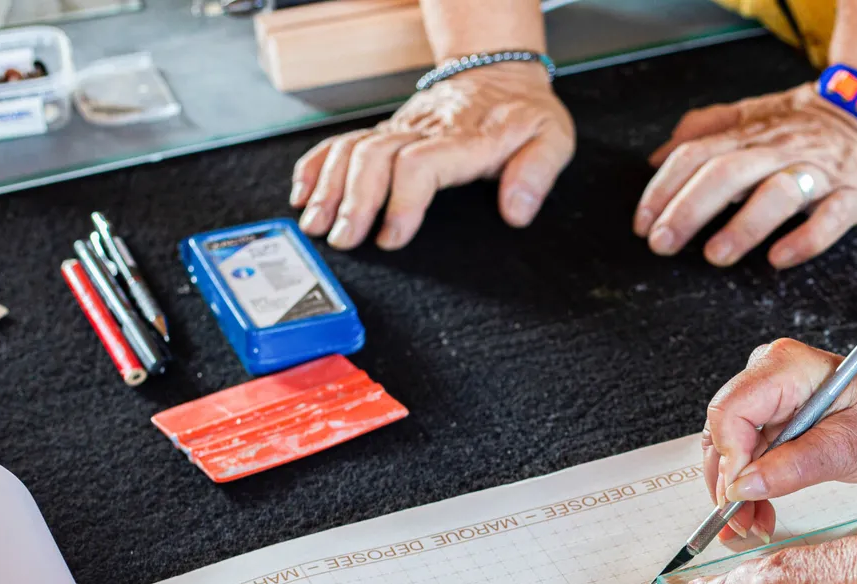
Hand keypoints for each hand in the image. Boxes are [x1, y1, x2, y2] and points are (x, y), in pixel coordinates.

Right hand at [291, 62, 574, 250]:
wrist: (500, 71)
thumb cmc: (525, 111)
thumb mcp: (552, 138)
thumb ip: (537, 173)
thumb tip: (517, 211)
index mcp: (465, 139)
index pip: (421, 165)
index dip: (403, 201)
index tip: (392, 236)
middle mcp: (425, 131)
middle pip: (375, 157)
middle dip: (353, 201)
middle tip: (342, 239)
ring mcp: (401, 130)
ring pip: (353, 149)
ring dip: (328, 187)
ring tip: (314, 224)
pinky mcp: (388, 131)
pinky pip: (343, 142)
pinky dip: (318, 165)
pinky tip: (303, 192)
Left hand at [635, 83, 856, 268]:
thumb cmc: (815, 121)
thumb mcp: (756, 113)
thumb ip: (707, 130)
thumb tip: (657, 156)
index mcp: (753, 133)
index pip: (698, 154)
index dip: (664, 188)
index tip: (642, 222)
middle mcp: (781, 150)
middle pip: (727, 173)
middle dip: (688, 209)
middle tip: (663, 243)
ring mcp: (820, 172)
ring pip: (777, 193)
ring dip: (743, 225)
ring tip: (715, 256)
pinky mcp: (854, 194)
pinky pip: (831, 217)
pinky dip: (805, 239)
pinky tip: (780, 259)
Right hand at [700, 338, 856, 540]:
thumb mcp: (852, 447)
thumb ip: (796, 466)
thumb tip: (744, 487)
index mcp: (788, 367)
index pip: (732, 410)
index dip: (731, 459)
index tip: (741, 499)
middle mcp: (768, 374)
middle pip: (722, 430)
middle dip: (727, 483)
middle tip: (742, 525)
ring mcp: (766, 395)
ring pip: (727, 447)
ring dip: (735, 491)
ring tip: (753, 526)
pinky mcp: (769, 417)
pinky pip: (744, 454)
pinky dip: (749, 486)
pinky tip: (759, 513)